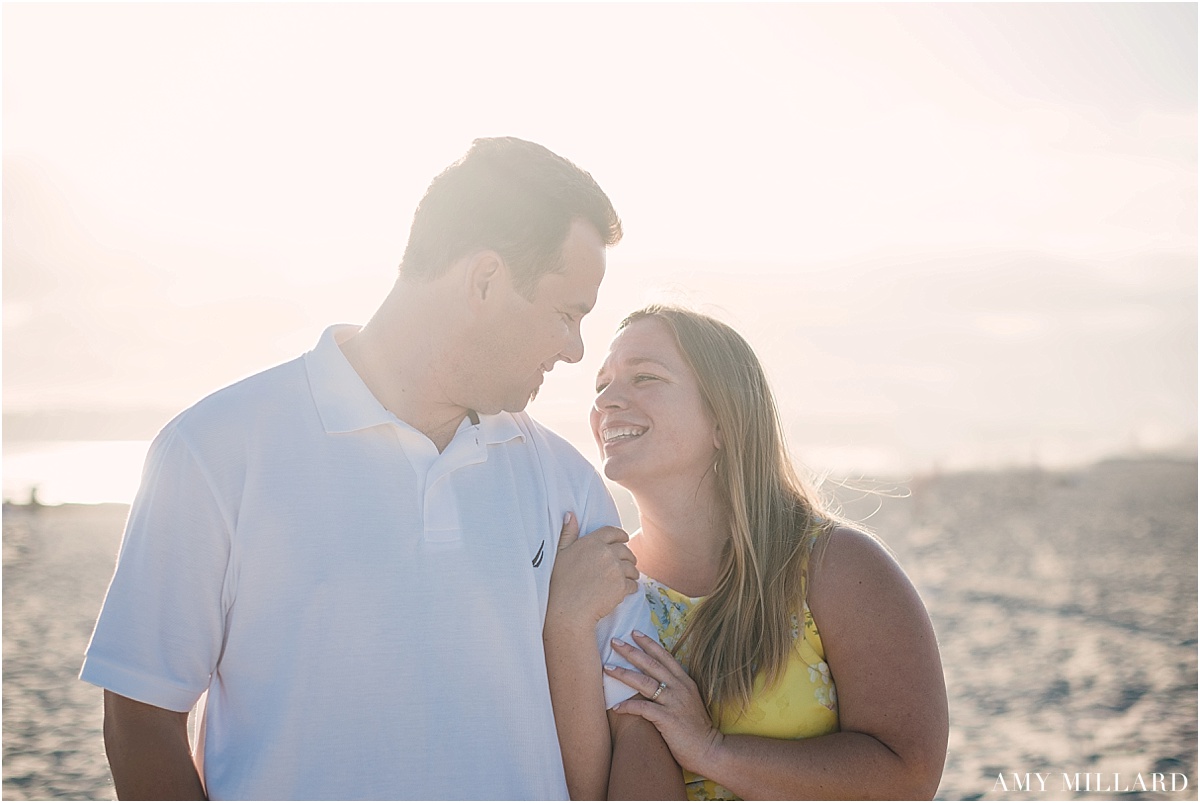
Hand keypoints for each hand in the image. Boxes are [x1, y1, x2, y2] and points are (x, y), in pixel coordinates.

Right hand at [547, 514, 638, 627]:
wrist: (568, 610)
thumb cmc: (559, 583)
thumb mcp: (560, 554)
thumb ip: (568, 533)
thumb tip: (570, 514)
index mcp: (591, 542)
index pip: (613, 532)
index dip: (621, 535)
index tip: (624, 539)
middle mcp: (606, 552)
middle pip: (626, 550)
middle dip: (627, 557)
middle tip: (625, 564)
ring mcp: (615, 569)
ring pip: (632, 568)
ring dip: (631, 573)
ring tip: (626, 578)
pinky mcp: (622, 586)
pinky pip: (633, 584)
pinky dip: (631, 587)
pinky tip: (624, 591)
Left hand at [606, 631, 724, 773]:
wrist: (709, 750)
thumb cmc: (696, 728)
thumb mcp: (689, 701)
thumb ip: (676, 689)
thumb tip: (656, 680)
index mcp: (685, 682)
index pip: (665, 657)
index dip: (649, 644)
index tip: (634, 632)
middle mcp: (680, 688)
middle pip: (652, 665)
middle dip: (632, 652)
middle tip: (614, 641)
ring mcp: (674, 703)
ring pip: (645, 683)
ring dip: (624, 674)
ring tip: (607, 667)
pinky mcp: (668, 719)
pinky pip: (644, 709)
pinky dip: (628, 706)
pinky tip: (615, 707)